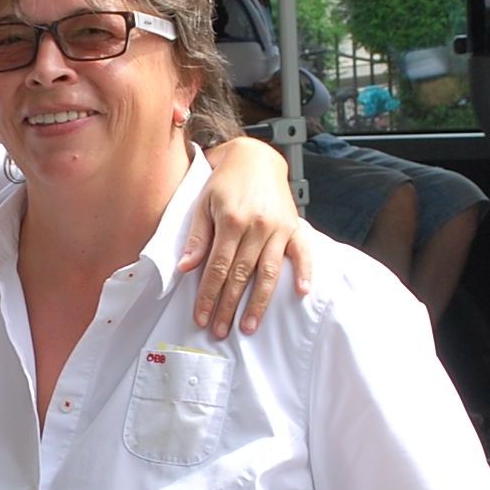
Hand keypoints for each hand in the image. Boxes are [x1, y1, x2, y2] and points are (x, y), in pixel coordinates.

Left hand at [183, 140, 313, 336]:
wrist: (254, 158)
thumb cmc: (224, 182)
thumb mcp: (202, 204)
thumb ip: (197, 237)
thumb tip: (185, 268)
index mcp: (231, 221)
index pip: (218, 267)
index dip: (208, 295)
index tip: (201, 317)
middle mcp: (257, 226)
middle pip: (241, 275)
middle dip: (229, 306)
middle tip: (219, 331)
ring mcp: (279, 227)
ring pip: (269, 272)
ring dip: (259, 302)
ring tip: (249, 326)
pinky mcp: (294, 225)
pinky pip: (302, 252)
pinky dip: (305, 271)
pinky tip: (302, 292)